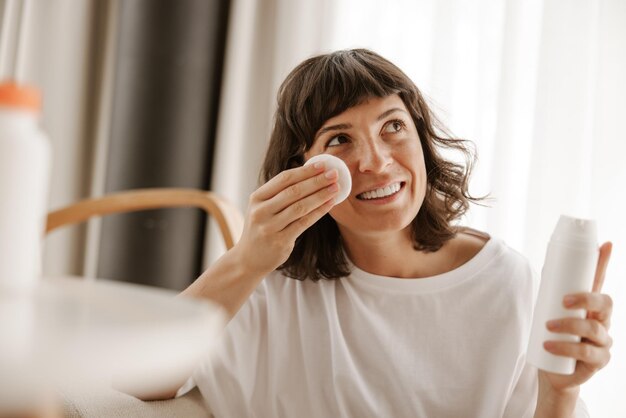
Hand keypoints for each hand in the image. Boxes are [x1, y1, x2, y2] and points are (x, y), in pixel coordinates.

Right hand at [233, 161, 339, 275]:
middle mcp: (261, 211)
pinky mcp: (280, 241)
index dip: (304, 171)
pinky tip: (329, 204)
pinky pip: (304, 223)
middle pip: (294, 191)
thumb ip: (280, 194)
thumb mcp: (263, 208)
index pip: (283, 179)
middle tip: (334, 174)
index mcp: (257, 198)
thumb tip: (310, 175)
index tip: (322, 165)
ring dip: (320, 196)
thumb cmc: (261, 228)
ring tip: (335, 188)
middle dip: (316, 181)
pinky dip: (318, 212)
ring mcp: (270, 227)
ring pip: (300, 207)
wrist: (248, 259)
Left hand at [539, 242, 612, 393]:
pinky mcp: (598, 360)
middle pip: (605, 302)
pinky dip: (566, 346)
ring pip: (594, 327)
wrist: (554, 372)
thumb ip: (550, 293)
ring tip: (547, 327)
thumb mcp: (549, 314)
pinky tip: (549, 344)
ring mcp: (603, 341)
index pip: (599, 281)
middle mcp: (602, 321)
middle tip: (563, 301)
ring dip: (569, 325)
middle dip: (585, 298)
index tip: (605, 244)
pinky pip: (586, 351)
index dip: (603, 263)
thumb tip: (546, 265)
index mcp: (590, 306)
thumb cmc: (553, 338)